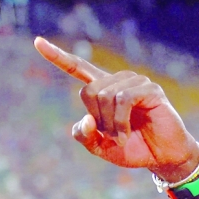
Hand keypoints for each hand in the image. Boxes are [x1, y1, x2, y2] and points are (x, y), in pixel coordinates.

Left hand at [33, 37, 198, 180]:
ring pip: (104, 97)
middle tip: (110, 135)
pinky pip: (122, 99)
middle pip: (87, 92)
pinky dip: (120, 122)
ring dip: (109, 125)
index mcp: (103, 90)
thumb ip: (84, 135)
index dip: (57, 57)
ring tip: (121, 136)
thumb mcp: (99, 147)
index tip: (37, 42)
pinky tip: (125, 134)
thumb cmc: (132, 148)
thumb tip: (84, 119)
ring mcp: (135, 82)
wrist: (161, 156)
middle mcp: (117, 81)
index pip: (77, 68)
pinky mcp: (150, 88)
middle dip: (95, 120)